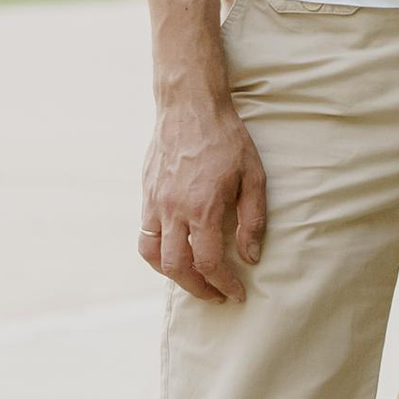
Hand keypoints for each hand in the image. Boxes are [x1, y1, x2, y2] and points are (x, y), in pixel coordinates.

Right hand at [140, 89, 266, 302]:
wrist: (189, 105)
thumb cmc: (226, 137)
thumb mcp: (254, 175)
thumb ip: (252, 219)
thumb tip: (251, 256)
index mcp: (202, 206)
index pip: (209, 262)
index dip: (224, 284)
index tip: (236, 293)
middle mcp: (173, 209)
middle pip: (176, 267)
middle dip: (198, 288)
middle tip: (216, 293)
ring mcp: (155, 202)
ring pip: (152, 255)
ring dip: (172, 275)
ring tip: (192, 278)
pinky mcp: (146, 194)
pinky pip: (145, 234)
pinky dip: (158, 252)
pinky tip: (176, 251)